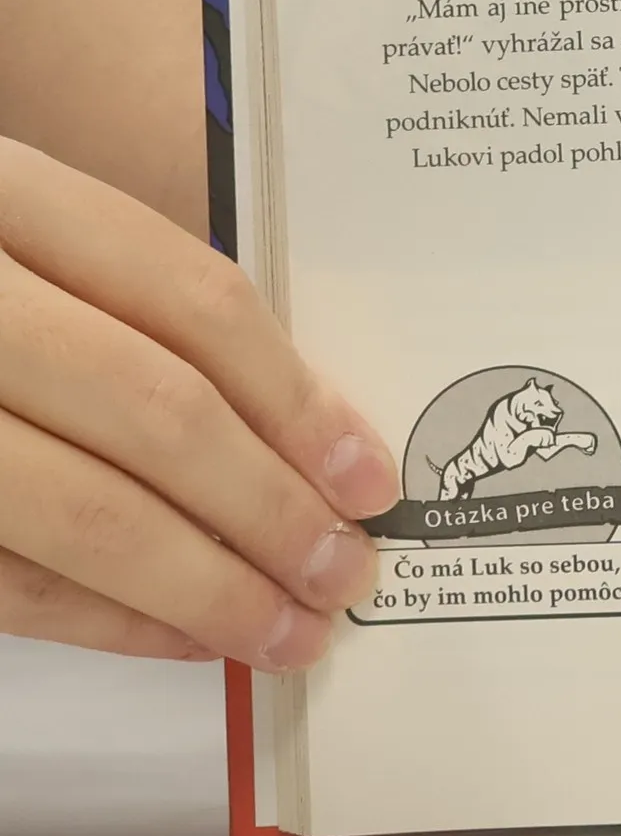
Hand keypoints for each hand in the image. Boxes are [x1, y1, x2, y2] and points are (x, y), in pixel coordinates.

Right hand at [0, 139, 397, 667]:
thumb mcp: (28, 238)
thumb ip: (135, 309)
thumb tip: (305, 434)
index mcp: (4, 197)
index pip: (188, 300)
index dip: (295, 397)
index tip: (369, 476)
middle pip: (152, 410)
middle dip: (268, 509)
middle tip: (348, 571)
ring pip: (78, 511)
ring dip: (204, 588)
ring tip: (291, 630)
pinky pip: (5, 582)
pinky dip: (107, 620)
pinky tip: (187, 638)